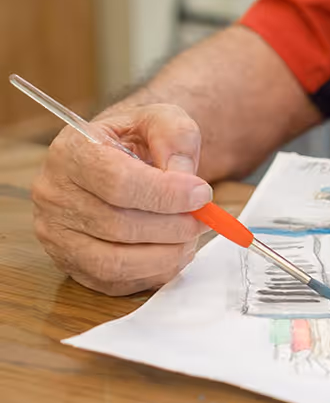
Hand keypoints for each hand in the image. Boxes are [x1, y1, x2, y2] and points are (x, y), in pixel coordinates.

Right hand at [32, 104, 212, 295]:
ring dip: (166, 255)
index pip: (118, 182)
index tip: (202, 194)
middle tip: (203, 219)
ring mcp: (58, 235)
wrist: (118, 162)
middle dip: (173, 226)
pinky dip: (154, 272)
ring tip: (190, 237)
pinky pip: (117, 282)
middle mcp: (54, 195)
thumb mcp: (161, 120)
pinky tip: (173, 252)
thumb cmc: (138, 142)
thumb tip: (184, 178)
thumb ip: (176, 137)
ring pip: (116, 262)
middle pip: (119, 225)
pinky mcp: (72, 265)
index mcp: (71, 152)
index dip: (167, 194)